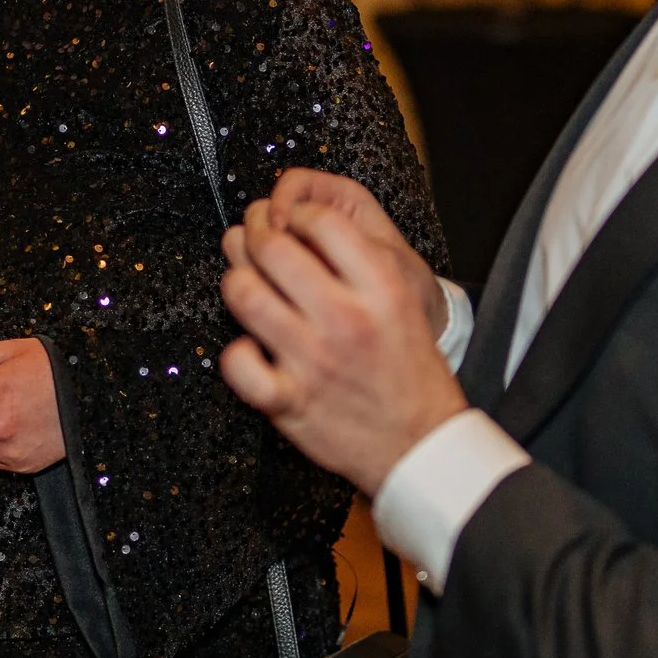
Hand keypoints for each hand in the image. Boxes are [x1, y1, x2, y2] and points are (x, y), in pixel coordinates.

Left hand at [220, 176, 468, 496]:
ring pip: (244, 294)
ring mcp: (312, 360)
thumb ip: (359, 268)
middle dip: (254, 233)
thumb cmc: (411, 376)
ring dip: (238, 282)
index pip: (322, 221)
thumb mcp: (404, 306)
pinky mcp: (288, 401)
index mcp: (381, 290)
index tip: (289, 219)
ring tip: (246, 284)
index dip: (296, 212)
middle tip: (252, 237)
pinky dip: (236, 352)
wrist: (422, 446)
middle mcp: (345, 319)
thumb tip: (302, 231)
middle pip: (273, 248)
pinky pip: (236, 361)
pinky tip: (251, 348)